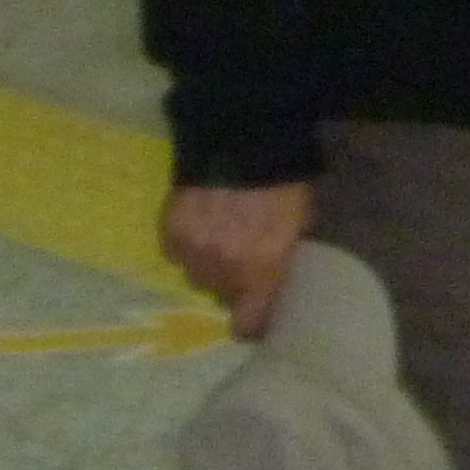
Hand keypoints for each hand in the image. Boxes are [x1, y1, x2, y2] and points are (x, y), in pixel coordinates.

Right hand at [164, 181, 315, 339]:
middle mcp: (222, 273)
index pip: (247, 323)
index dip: (251, 323)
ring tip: (220, 239)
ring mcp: (193, 253)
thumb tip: (278, 276)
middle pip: (221, 296)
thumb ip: (284, 257)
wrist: (241, 145)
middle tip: (242, 262)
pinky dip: (187, 243)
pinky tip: (200, 223)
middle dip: (232, 284)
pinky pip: (177, 252)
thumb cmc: (282, 185)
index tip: (254, 318)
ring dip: (209, 264)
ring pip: (197, 275)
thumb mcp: (299, 225)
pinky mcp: (171, 232)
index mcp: (259, 274)